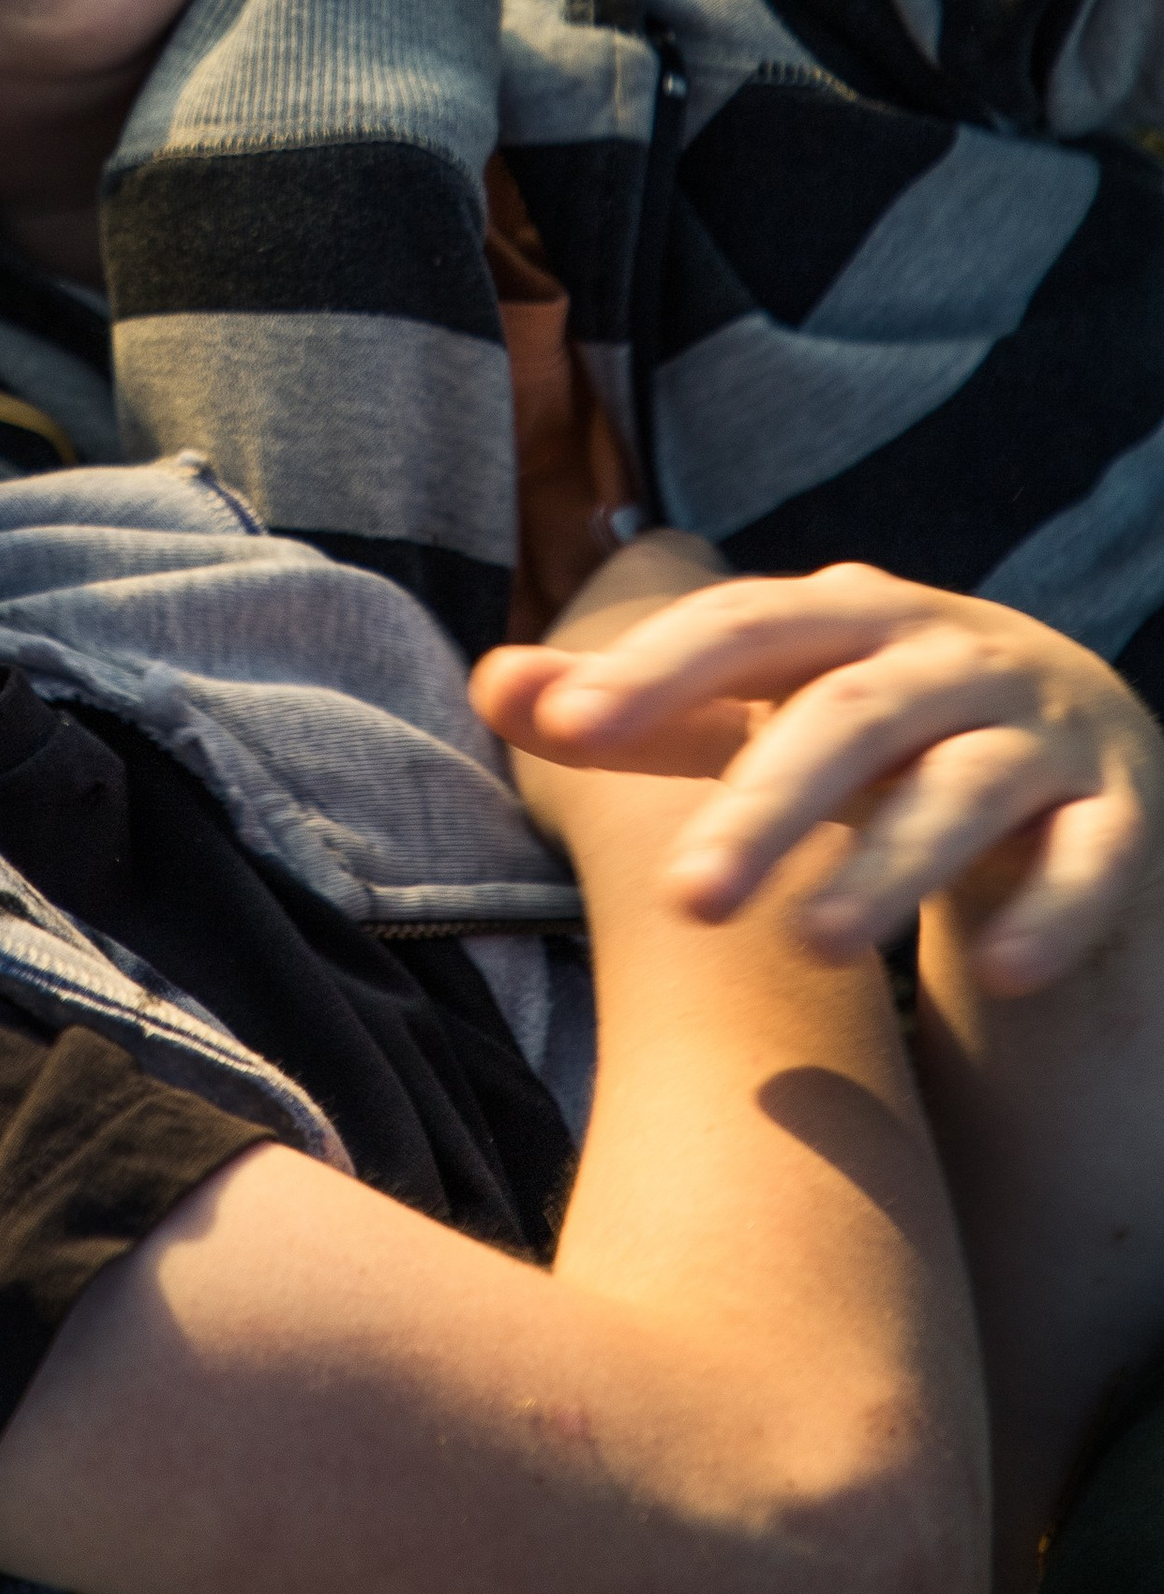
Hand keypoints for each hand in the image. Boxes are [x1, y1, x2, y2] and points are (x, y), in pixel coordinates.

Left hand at [474, 563, 1163, 993]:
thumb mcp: (767, 705)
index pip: (744, 628)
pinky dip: (1054, 913)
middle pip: (852, 715)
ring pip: (968, 790)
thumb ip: (639, 707)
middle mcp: (952, 657)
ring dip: (896, 865)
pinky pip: (1095, 861)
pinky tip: (1002, 977)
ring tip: (814, 942)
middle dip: (766, 802)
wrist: (1073, 741)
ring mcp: (1042, 735)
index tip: (564, 729)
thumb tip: (491, 685)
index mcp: (853, 615)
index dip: (656, 671)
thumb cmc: (875, 725)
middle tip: (681, 901)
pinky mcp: (1120, 815)